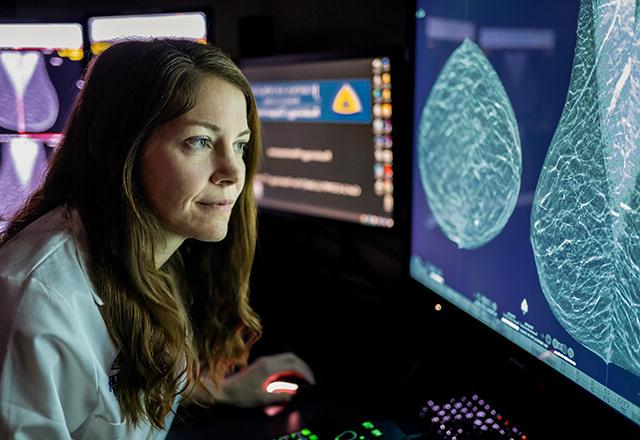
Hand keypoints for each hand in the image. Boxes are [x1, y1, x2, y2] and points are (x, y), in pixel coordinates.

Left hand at [194, 352, 315, 406]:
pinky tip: (291, 377)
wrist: (224, 389)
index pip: (293, 365)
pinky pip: (281, 361)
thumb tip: (294, 394)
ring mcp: (265, 361)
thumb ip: (279, 396)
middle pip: (292, 357)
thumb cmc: (241, 395)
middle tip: (310, 379)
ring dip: (297, 366)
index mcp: (269, 368)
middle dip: (304, 367)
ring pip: (287, 357)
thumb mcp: (261, 399)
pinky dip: (290, 367)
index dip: (305, 373)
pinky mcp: (262, 364)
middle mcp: (268, 361)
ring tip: (303, 378)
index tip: (311, 382)